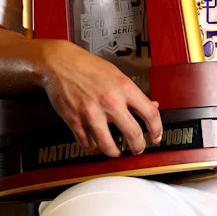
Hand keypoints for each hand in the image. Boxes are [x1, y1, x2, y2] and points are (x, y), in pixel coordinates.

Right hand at [38, 39, 161, 156]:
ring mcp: (91, 113)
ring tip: (116, 151)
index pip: (150, 113)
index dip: (157, 129)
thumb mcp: (117, 75)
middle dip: (138, 146)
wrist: (59, 63)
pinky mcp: (74, 121)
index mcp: (125, 88)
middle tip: (137, 149)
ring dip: (115, 152)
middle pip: (133, 133)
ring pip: (108, 145)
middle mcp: (110, 101)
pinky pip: (87, 143)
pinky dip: (93, 147)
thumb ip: (133, 94)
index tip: (156, 137)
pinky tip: (96, 144)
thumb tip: (152, 106)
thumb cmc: (89, 66)